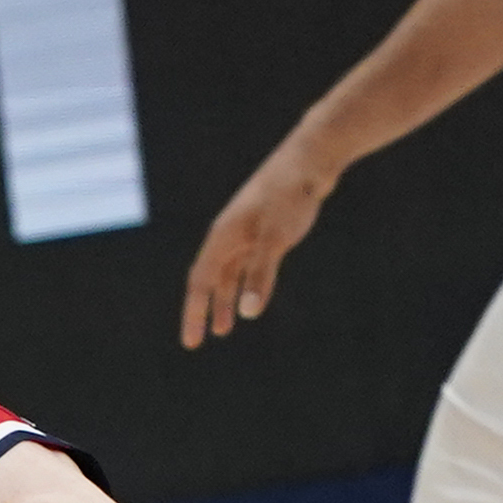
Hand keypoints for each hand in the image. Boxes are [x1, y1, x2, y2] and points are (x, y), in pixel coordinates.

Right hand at [178, 143, 336, 349]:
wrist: (311, 160)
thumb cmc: (290, 196)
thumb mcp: (275, 239)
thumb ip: (261, 276)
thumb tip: (248, 312)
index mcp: (222, 238)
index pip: (199, 283)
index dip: (194, 314)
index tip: (191, 342)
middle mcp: (229, 237)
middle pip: (209, 281)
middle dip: (205, 311)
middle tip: (200, 340)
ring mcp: (246, 233)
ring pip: (229, 274)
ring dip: (226, 301)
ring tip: (225, 329)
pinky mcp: (265, 230)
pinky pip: (247, 265)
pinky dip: (245, 285)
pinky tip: (250, 299)